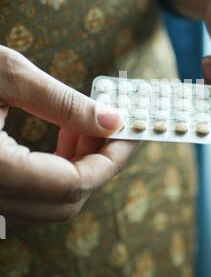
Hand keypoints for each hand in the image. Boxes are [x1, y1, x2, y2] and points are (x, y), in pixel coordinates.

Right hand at [0, 46, 136, 221]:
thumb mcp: (6, 74)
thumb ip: (64, 103)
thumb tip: (113, 120)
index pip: (72, 184)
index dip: (111, 160)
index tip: (133, 133)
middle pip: (65, 202)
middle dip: (100, 164)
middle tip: (114, 126)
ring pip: (49, 202)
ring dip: (80, 167)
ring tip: (88, 126)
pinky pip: (31, 194)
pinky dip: (57, 170)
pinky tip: (64, 137)